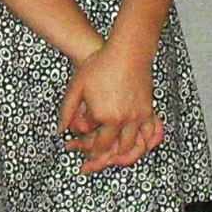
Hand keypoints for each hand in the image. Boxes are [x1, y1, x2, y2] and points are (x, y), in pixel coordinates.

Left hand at [60, 38, 164, 174]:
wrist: (127, 51)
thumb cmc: (100, 66)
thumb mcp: (77, 87)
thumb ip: (67, 111)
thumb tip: (60, 130)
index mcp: (104, 116)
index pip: (97, 146)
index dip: (89, 153)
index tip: (84, 153)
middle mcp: (122, 120)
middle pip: (115, 150)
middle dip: (105, 158)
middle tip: (97, 160)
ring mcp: (138, 116)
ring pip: (133, 146)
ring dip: (123, 154)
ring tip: (114, 155)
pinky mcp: (148, 110)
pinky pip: (150, 134)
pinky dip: (145, 144)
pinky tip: (139, 145)